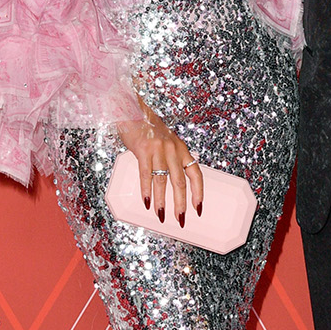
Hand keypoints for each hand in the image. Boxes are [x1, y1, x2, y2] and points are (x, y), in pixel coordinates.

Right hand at [117, 104, 202, 227]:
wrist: (132, 110)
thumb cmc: (148, 128)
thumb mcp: (166, 142)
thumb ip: (171, 159)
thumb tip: (172, 184)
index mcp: (181, 149)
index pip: (195, 174)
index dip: (198, 192)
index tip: (198, 208)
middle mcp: (173, 149)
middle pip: (180, 182)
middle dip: (181, 203)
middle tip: (180, 219)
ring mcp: (158, 149)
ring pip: (163, 181)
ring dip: (162, 201)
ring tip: (161, 216)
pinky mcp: (143, 150)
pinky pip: (146, 175)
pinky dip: (147, 190)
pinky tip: (147, 202)